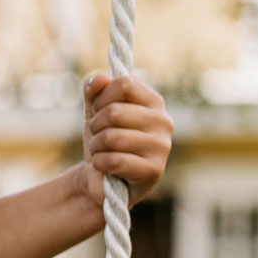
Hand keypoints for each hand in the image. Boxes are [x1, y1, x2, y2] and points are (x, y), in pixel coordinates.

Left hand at [81, 72, 171, 205]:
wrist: (100, 179)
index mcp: (153, 102)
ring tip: (102, 152)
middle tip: (98, 136)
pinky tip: (105, 166)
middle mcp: (163, 121)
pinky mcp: (154, 170)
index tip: (99, 111)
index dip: (102, 98)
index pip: (124, 83)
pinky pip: (113, 160)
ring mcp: (162, 146)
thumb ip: (95, 92)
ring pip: (111, 137)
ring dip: (96, 147)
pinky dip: (100, 163)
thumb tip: (99, 78)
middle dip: (95, 126)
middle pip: (114, 111)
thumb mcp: (94, 113)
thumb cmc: (102, 141)